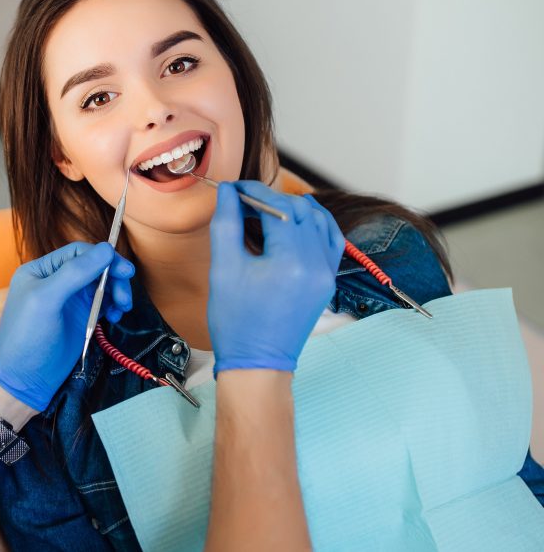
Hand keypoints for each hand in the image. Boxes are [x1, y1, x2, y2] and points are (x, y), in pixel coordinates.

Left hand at [0, 242, 134, 410]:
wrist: (23, 379)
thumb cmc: (26, 336)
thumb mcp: (46, 299)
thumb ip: (74, 272)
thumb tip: (106, 249)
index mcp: (42, 270)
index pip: (78, 252)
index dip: (103, 257)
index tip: (124, 270)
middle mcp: (56, 281)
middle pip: (94, 267)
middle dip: (113, 277)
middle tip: (125, 295)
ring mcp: (70, 300)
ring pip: (102, 285)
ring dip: (116, 292)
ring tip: (122, 308)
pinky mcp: (80, 318)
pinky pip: (103, 303)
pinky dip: (113, 306)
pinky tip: (115, 316)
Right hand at [208, 181, 344, 373]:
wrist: (258, 362)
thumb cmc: (236, 321)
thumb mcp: (223, 268)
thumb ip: (227, 223)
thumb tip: (229, 192)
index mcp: (291, 261)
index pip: (277, 207)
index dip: (254, 192)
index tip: (233, 190)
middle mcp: (317, 263)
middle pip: (299, 209)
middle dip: (271, 199)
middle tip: (243, 202)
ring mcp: (327, 272)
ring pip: (318, 220)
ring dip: (292, 209)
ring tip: (265, 213)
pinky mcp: (328, 280)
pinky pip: (329, 239)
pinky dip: (313, 224)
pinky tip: (294, 223)